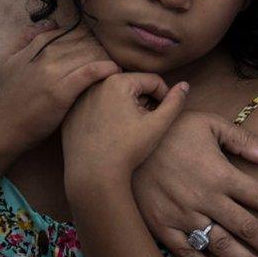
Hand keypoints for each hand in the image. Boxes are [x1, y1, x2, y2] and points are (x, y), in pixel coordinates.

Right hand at [0, 22, 120, 154]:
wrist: (2, 129)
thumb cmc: (12, 98)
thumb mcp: (11, 62)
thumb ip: (26, 39)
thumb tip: (50, 23)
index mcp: (37, 46)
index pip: (74, 31)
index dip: (90, 38)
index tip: (101, 46)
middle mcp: (45, 55)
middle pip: (86, 42)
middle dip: (102, 48)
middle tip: (116, 56)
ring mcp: (52, 73)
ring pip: (90, 54)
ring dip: (107, 58)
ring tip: (119, 65)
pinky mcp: (60, 91)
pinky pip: (90, 72)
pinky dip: (105, 68)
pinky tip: (115, 70)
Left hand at [62, 73, 188, 185]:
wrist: (93, 175)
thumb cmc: (127, 150)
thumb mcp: (158, 125)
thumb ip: (175, 102)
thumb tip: (185, 85)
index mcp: (119, 81)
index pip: (153, 81)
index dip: (164, 97)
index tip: (162, 117)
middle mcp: (97, 84)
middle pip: (133, 86)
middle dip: (144, 101)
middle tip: (145, 124)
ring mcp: (82, 98)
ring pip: (115, 96)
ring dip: (126, 107)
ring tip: (129, 129)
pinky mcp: (72, 112)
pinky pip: (97, 107)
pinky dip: (107, 114)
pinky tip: (111, 134)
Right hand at [133, 112, 257, 256]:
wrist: (122, 144)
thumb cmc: (171, 129)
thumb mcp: (209, 125)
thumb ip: (243, 140)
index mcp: (221, 174)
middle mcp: (206, 199)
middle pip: (249, 230)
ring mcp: (184, 217)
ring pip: (223, 247)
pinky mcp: (163, 228)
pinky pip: (189, 255)